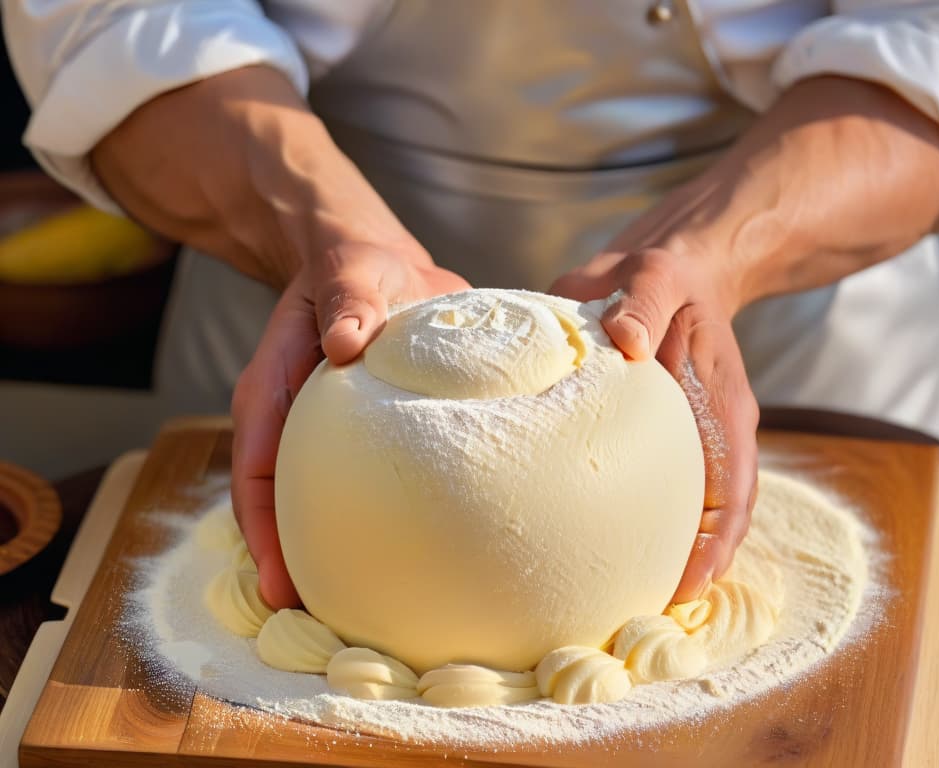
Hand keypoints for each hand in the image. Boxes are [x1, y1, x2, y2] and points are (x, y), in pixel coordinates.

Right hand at [231, 241, 469, 607]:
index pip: (256, 471)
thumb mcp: (350, 271)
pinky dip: (367, 522)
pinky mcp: (361, 438)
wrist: (373, 266)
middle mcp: (293, 422)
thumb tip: (345, 344)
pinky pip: (356, 487)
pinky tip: (398, 555)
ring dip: (328, 552)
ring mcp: (324, 435)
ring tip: (359, 608)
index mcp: (275, 388)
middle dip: (291, 563)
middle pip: (278, 506)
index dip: (263, 531)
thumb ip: (347, 301)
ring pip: (315, 504)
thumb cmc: (356, 268)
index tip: (280, 584)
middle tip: (322, 619)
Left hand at [550, 222, 758, 603]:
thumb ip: (644, 304)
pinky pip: (641, 488)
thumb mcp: (658, 275)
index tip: (691, 583)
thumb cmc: (665, 275)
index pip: (733, 488)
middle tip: (644, 610)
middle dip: (687, 567)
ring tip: (616, 596)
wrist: (658, 270)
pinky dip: (625, 521)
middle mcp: (703, 433)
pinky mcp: (640, 434)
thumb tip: (624, 342)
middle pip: (709, 517)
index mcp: (720, 406)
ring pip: (677, 509)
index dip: (717, 541)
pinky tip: (591, 547)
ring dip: (658, 553)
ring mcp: (675, 439)